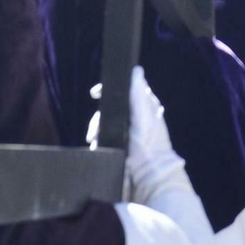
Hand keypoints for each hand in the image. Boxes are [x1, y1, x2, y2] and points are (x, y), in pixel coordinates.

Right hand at [86, 67, 187, 205]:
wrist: (149, 174)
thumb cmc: (149, 144)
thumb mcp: (144, 116)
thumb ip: (139, 93)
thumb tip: (136, 70)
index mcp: (144, 106)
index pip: (124, 89)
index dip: (108, 90)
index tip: (94, 94)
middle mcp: (135, 116)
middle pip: (109, 107)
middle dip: (98, 118)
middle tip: (94, 131)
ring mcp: (127, 131)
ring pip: (104, 122)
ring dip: (96, 130)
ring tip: (94, 141)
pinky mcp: (120, 143)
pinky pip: (103, 136)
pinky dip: (98, 140)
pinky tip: (96, 146)